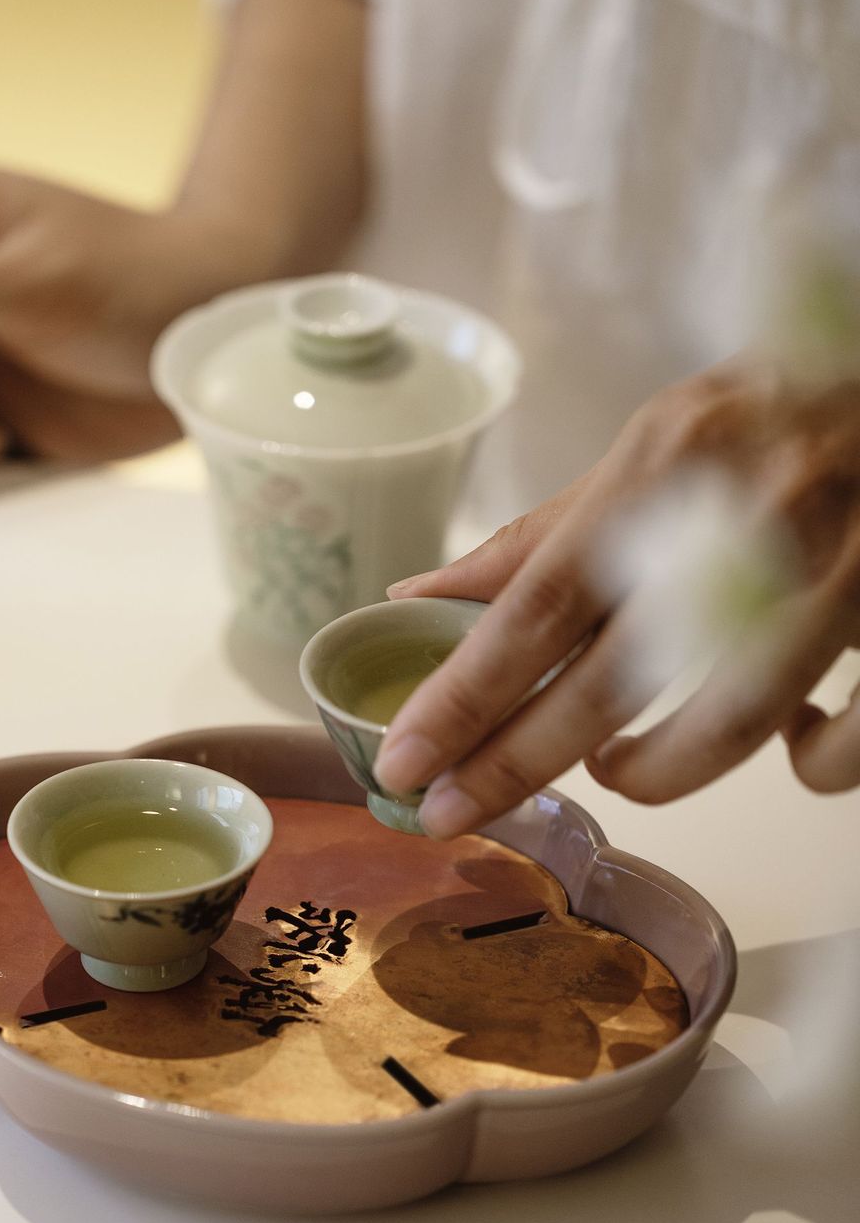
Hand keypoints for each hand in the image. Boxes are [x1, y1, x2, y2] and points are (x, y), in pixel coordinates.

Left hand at [373, 365, 859, 830]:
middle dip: (515, 762)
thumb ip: (552, 529)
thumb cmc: (791, 411)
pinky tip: (787, 737)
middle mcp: (748, 520)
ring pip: (726, 727)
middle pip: (609, 681)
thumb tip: (424, 593)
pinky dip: (803, 761)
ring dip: (655, 772)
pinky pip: (836, 745)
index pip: (540, 602)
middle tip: (452, 811)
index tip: (406, 759)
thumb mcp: (665, 440)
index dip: (465, 695)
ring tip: (617, 768)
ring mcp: (836, 575)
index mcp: (670, 465)